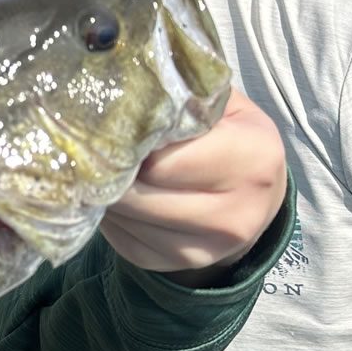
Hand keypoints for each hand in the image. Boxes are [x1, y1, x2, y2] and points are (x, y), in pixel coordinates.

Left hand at [100, 87, 287, 282]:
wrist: (255, 197)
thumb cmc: (229, 136)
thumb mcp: (220, 104)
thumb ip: (182, 96)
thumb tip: (123, 86)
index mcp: (253, 157)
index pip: (163, 160)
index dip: (129, 142)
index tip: (111, 129)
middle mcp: (237, 212)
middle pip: (139, 194)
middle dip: (111, 171)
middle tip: (96, 150)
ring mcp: (210, 247)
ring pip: (127, 219)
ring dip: (106, 194)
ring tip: (107, 170)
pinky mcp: (180, 264)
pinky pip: (124, 241)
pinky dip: (113, 219)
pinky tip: (121, 196)